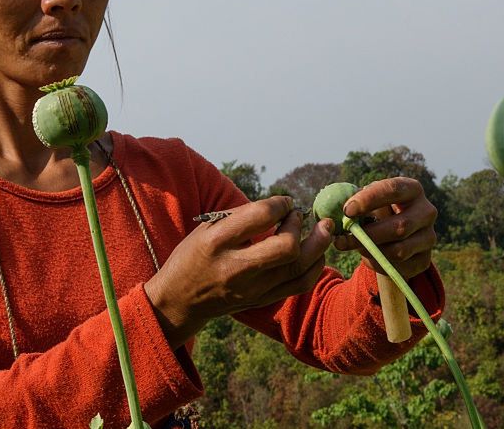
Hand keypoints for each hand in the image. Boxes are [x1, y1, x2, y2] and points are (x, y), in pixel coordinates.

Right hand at [144, 196, 333, 347]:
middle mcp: (236, 268)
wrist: (180, 300)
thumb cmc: (194, 255)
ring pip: (300, 268)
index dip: (280, 204)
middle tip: (298, 216)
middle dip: (300, 226)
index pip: (260, 216)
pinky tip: (316, 251)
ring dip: (318, 244)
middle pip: (287, 248)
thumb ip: (242, 216)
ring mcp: (252, 289)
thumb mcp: (206, 228)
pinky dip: (315, 265)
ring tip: (323, 229)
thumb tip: (282, 207)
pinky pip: (300, 284)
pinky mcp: (262, 301)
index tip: (284, 202)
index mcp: (217, 242)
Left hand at [334, 177, 437, 279]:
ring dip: (371, 251)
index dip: (369, 199)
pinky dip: (378, 264)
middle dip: (368, 235)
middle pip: (400, 226)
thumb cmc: (376, 211)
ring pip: (399, 251)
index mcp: (412, 189)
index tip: (347, 211)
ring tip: (355, 246)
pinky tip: (368, 257)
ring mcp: (429, 237)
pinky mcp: (424, 260)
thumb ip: (358, 206)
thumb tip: (345, 217)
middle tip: (342, 240)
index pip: (393, 189)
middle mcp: (426, 212)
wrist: (392, 235)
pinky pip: (399, 268)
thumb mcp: (368, 202)